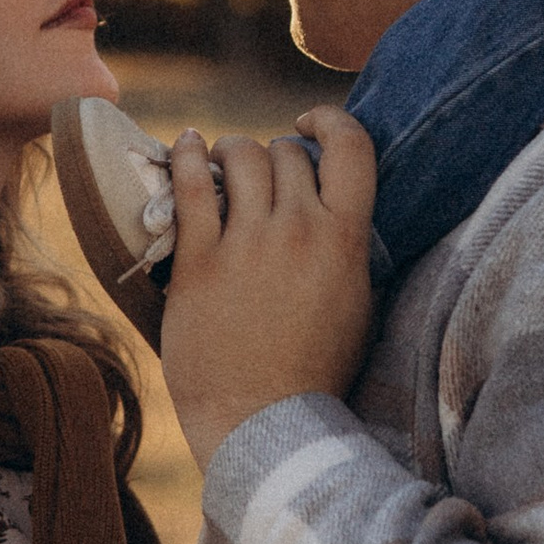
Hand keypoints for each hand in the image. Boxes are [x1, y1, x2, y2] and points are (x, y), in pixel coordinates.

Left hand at [159, 107, 377, 473]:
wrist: (264, 423)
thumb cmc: (314, 373)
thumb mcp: (356, 304)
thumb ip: (346, 248)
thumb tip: (330, 206)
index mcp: (347, 240)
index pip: (352, 145)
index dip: (330, 121)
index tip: (308, 125)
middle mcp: (300, 230)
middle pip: (286, 152)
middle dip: (271, 156)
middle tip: (256, 178)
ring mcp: (248, 243)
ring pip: (242, 156)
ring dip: (231, 153)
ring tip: (221, 165)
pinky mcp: (199, 261)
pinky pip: (192, 185)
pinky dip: (189, 155)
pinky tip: (187, 147)